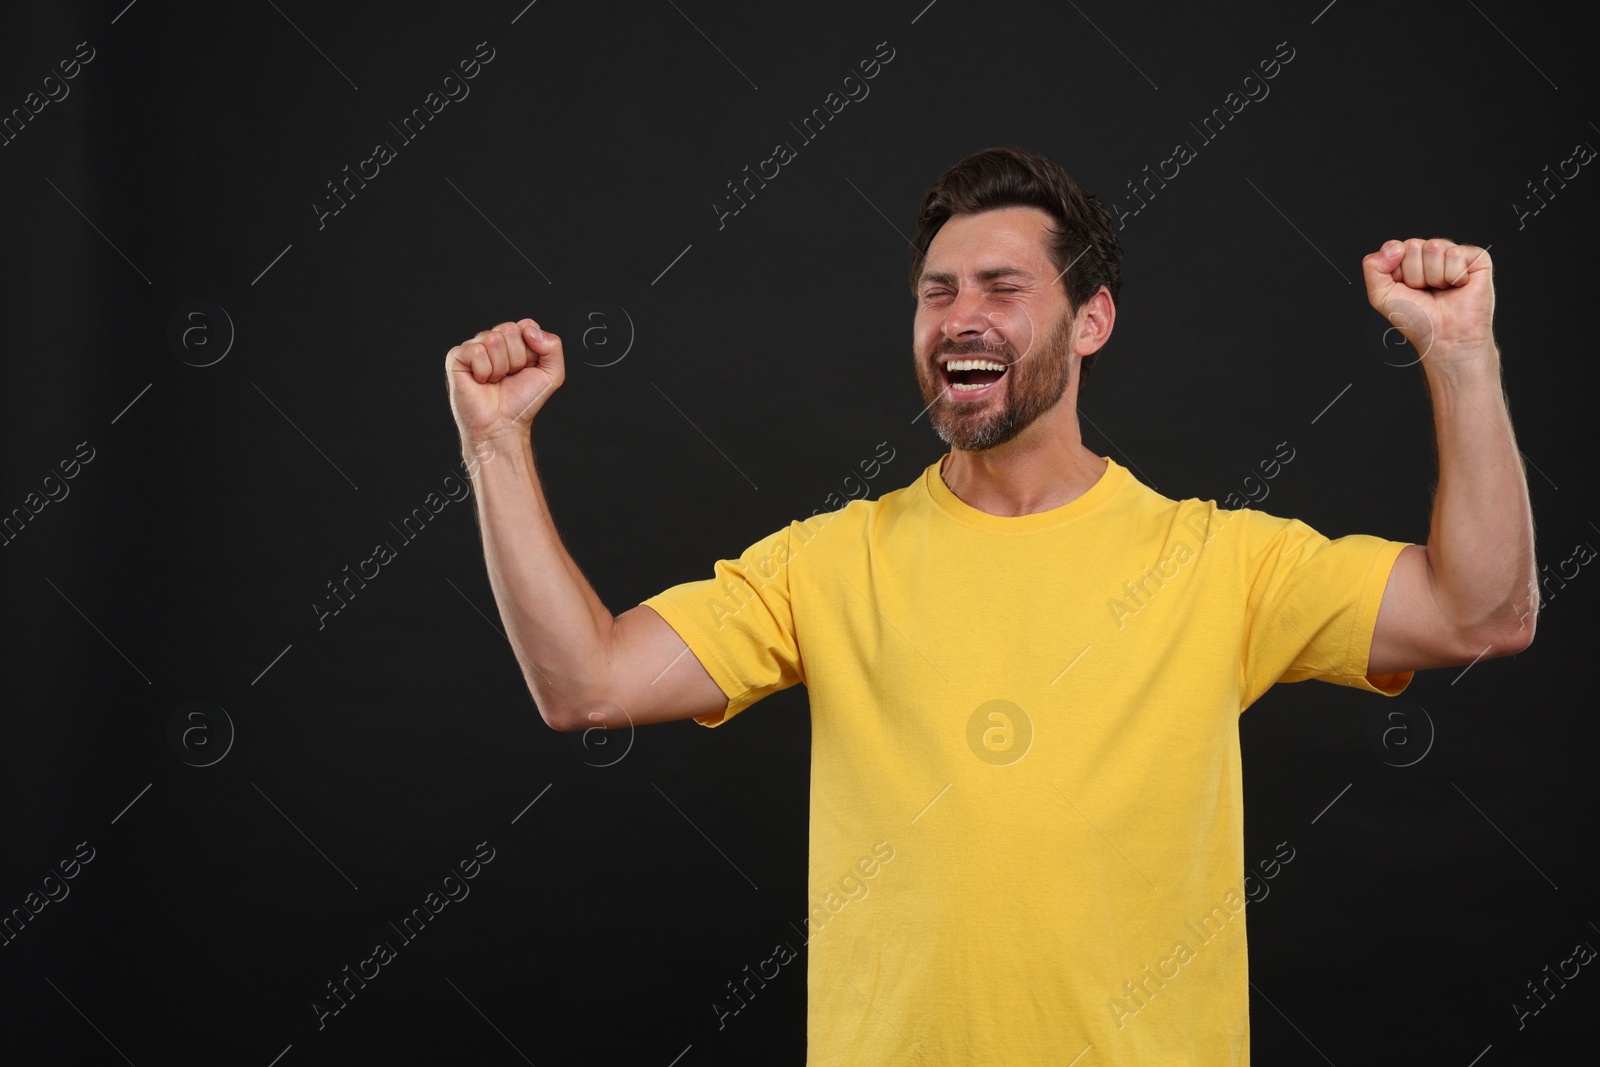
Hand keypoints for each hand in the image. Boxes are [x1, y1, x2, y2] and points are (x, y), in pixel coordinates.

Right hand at [445, 319, 564, 443]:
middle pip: (510, 329)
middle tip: (509, 377)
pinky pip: (476, 351)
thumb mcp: (552, 374)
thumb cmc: (523, 401)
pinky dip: (483, 371)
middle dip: (516, 359)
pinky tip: (481, 382)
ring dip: (500, 368)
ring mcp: (474, 347)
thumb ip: (553, 346)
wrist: (503, 425)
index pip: (526, 325)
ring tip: (495, 381)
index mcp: (515, 340)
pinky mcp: (457, 357)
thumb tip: (528, 329)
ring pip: (493, 339)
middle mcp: (494, 340)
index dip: (531, 351)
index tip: (526, 369)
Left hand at [1361, 238, 1494, 364]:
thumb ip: (1373, 267)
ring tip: (1442, 290)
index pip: (1394, 247)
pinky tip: (1459, 286)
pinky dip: (1454, 275)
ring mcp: (1453, 255)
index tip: (1405, 290)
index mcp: (1407, 261)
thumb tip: (1394, 246)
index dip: (1397, 272)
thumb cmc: (1416, 319)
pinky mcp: (1476, 259)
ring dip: (1434, 277)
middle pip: (1413, 245)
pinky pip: (1457, 253)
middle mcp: (1430, 255)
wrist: (1444, 337)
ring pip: (1434, 247)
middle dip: (1415, 275)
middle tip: (1425, 292)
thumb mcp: (1380, 295)